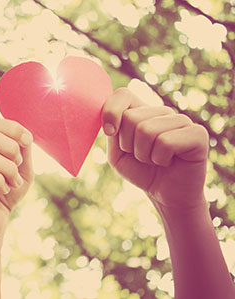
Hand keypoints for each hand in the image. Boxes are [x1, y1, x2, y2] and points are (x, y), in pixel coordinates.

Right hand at [0, 118, 33, 238]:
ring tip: (13, 181)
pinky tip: (4, 189)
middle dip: (9, 146)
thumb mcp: (23, 170)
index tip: (28, 141)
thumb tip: (23, 136)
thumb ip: (24, 152)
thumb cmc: (8, 194)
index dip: (12, 128)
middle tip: (18, 164)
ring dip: (6, 168)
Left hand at [102, 88, 208, 208]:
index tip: (109, 132)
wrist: (165, 195)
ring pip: (146, 130)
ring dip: (144, 154)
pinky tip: (168, 162)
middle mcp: (163, 112)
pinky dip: (160, 159)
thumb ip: (112, 132)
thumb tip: (111, 117)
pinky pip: (165, 142)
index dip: (111, 111)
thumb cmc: (141, 172)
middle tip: (141, 156)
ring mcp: (182, 120)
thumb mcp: (117, 153)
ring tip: (155, 160)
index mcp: (143, 111)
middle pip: (131, 118)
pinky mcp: (197, 134)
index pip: (123, 95)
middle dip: (128, 145)